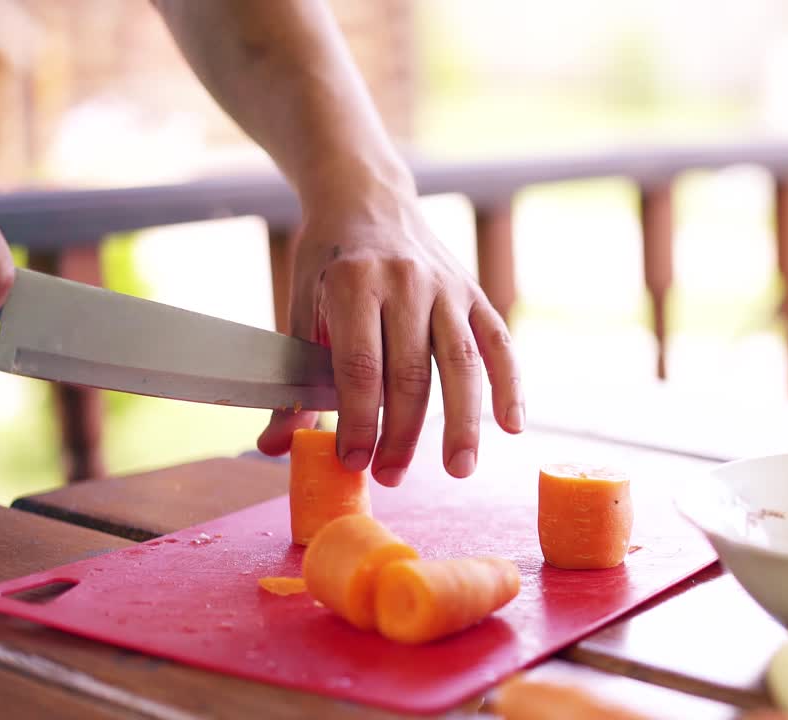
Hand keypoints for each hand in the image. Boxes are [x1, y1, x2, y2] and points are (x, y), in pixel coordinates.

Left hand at [256, 179, 523, 483]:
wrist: (367, 196)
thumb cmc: (328, 261)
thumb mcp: (301, 308)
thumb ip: (295, 381)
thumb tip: (275, 446)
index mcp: (354, 283)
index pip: (360, 367)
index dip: (359, 420)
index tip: (352, 462)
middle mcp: (406, 282)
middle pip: (411, 374)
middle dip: (402, 434)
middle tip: (391, 476)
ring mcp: (446, 286)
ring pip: (460, 364)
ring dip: (461, 423)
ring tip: (458, 469)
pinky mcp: (474, 292)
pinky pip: (498, 344)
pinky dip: (510, 385)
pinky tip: (512, 426)